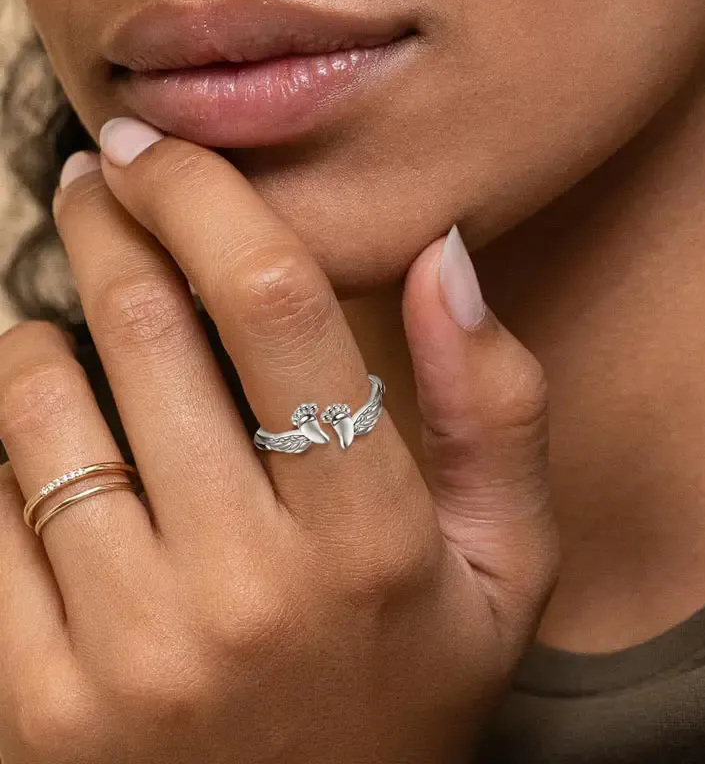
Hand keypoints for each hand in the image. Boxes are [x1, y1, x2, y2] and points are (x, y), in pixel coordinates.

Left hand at [0, 118, 556, 763]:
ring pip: (38, 408)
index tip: (157, 150)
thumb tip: (445, 257)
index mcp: (369, 540)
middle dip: (108, 225)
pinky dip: (8, 445)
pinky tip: (52, 446)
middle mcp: (242, 590)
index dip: (206, 198)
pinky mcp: (33, 703)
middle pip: (144, 331)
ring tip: (75, 327)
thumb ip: (498, 410)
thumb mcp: (506, 564)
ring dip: (46, 335)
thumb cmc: (414, 689)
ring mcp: (124, 653)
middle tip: (102, 185)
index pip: (276, 306)